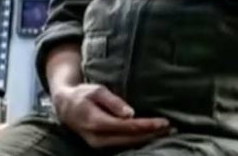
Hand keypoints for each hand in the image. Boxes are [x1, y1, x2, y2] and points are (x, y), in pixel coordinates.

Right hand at [52, 83, 170, 147]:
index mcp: (96, 122)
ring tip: (167, 132)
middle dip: (152, 135)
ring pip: (128, 145)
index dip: (147, 126)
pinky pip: (123, 145)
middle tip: (172, 128)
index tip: (164, 122)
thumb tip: (131, 113)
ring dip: (148, 139)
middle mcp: (98, 138)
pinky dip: (139, 141)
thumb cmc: (83, 95)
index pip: (127, 127)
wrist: (65, 108)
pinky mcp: (102, 146)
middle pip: (131, 139)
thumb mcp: (96, 91)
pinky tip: (152, 136)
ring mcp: (99, 145)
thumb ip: (113, 102)